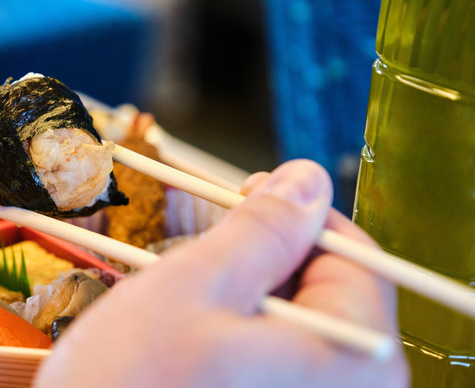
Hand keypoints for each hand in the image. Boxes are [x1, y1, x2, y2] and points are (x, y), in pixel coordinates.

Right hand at [34, 160, 408, 387]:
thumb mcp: (195, 287)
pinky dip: (238, 336)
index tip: (251, 190)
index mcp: (353, 364)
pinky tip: (192, 339)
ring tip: (187, 299)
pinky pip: (275, 363)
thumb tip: (307, 180)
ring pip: (295, 328)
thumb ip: (262, 229)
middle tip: (207, 245)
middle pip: (327, 295)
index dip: (300, 212)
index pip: (356, 257)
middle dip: (268, 258)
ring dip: (245, 297)